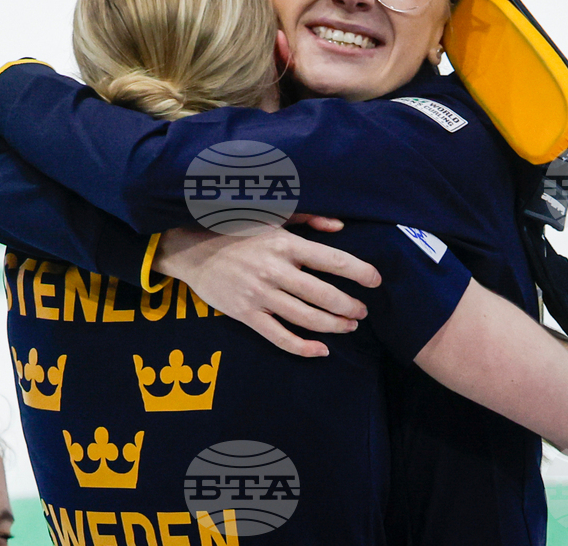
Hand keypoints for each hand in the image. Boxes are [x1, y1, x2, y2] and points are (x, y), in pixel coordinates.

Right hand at [153, 225, 380, 357]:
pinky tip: (321, 350)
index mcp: (284, 244)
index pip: (332, 260)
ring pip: (306, 319)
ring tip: (349, 326)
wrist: (191, 250)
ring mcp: (259, 295)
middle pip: (324, 295)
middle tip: (362, 310)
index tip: (376, 280)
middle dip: (350, 305)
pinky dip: (304, 348)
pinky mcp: (246, 314)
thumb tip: (340, 226)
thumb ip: (308, 218)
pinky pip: (280, 337)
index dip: (359, 272)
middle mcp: (274, 270)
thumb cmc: (235, 230)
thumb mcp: (271, 216)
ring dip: (334, 326)